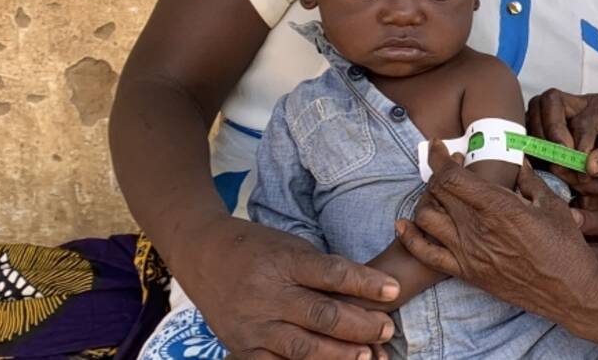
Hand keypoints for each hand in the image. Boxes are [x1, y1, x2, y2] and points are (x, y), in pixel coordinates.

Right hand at [169, 215, 398, 358]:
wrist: (203, 255)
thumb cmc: (259, 249)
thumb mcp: (292, 247)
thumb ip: (324, 271)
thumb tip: (368, 293)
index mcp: (285, 263)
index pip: (331, 274)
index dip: (365, 283)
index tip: (393, 290)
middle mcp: (268, 295)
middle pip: (321, 315)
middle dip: (359, 326)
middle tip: (386, 329)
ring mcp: (254, 324)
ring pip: (302, 346)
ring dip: (338, 354)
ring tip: (367, 355)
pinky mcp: (242, 347)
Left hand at [396, 146, 597, 320]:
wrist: (570, 292)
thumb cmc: (566, 248)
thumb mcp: (553, 204)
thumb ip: (529, 179)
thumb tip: (516, 159)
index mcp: (499, 206)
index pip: (451, 176)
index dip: (438, 157)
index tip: (437, 146)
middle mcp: (477, 228)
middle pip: (436, 192)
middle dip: (436, 173)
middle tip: (448, 166)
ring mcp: (468, 253)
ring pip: (425, 218)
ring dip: (426, 200)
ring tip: (438, 194)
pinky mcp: (467, 272)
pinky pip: (426, 254)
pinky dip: (410, 237)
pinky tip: (405, 224)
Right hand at [527, 90, 597, 179]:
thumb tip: (589, 165)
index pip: (583, 119)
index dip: (579, 143)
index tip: (581, 165)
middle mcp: (586, 101)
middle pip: (552, 100)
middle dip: (550, 129)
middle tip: (559, 156)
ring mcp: (570, 108)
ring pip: (538, 108)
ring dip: (539, 134)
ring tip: (554, 159)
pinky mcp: (558, 120)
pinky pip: (535, 122)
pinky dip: (535, 139)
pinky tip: (546, 157)